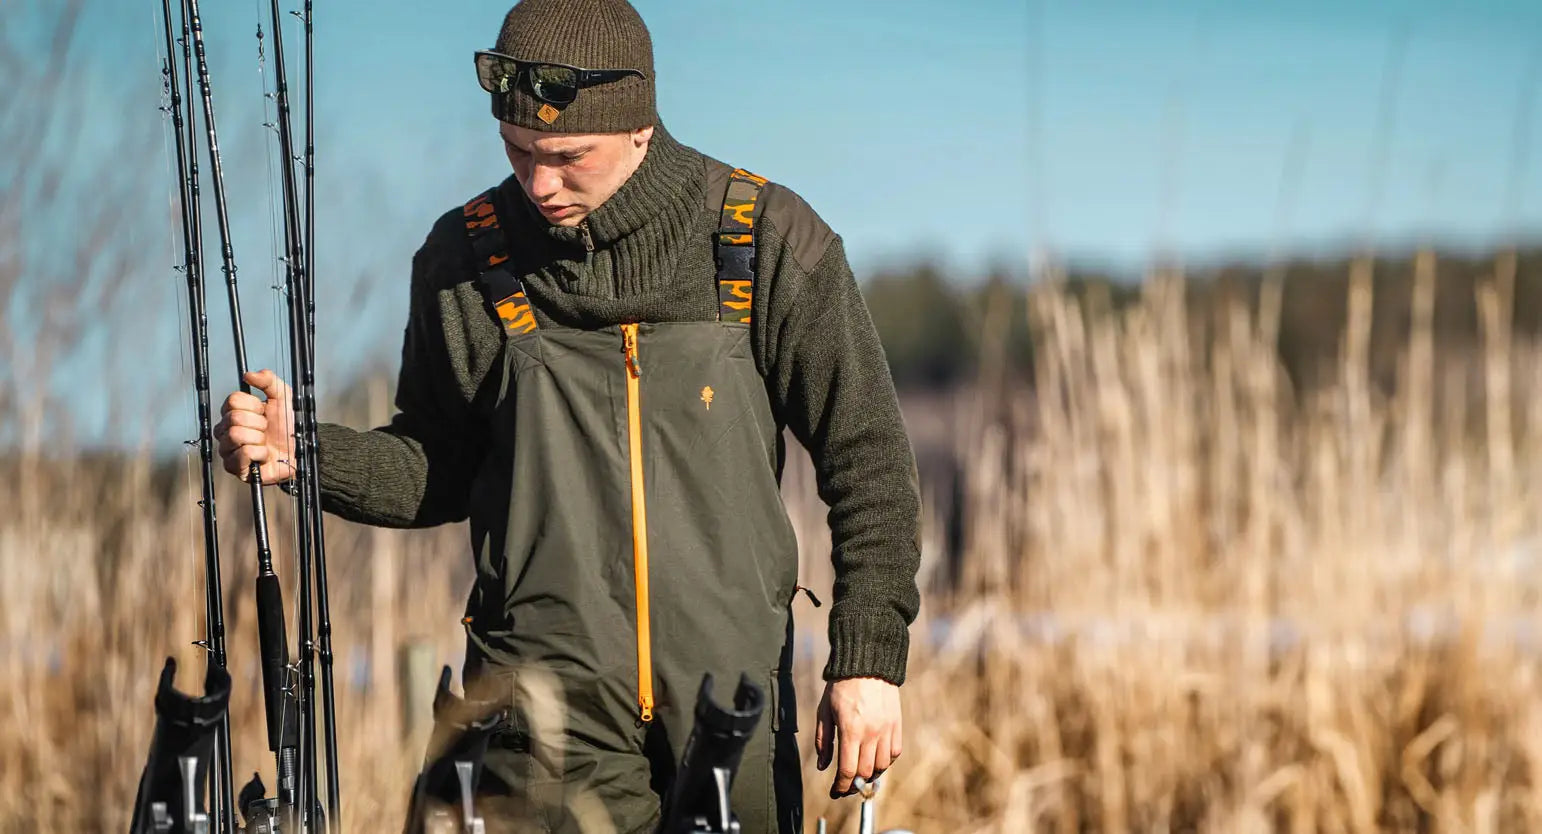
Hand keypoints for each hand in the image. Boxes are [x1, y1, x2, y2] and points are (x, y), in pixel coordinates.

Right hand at [212, 369, 295, 484]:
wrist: (300, 450)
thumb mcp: (283, 397)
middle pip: (234, 418)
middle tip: (266, 429)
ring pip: (236, 436)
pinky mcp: (235, 467)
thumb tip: (249, 374)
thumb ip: (268, 381)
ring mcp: (228, 449)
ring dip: (259, 439)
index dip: (254, 405)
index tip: (264, 412)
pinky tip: (264, 455)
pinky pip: (243, 454)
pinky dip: (260, 453)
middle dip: (258, 423)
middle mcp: (226, 430)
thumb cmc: (288, 427)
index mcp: (234, 412)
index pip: (232, 401)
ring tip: (265, 442)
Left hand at [815, 676, 902, 798]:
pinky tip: (875, 760)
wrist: (867, 663)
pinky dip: (885, 762)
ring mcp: (886, 730)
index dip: (840, 786)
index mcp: (850, 730)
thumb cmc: (841, 687)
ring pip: (881, 766)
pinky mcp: (896, 725)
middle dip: (854, 785)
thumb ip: (823, 741)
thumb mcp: (824, 712)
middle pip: (865, 773)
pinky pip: (894, 753)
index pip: (848, 771)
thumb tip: (823, 766)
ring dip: (870, 775)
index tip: (835, 792)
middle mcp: (871, 733)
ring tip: (860, 774)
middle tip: (846, 786)